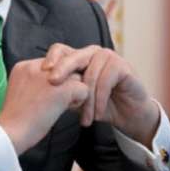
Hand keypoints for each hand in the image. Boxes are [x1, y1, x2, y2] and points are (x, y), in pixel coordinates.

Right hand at [0, 58, 87, 154]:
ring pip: (76, 76)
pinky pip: (83, 89)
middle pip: (65, 66)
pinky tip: (67, 109)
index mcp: (24, 66)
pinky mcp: (63, 89)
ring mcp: (50, 77)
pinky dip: (80, 101)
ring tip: (63, 105)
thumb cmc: (16, 119)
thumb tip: (54, 84)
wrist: (12, 131)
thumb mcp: (21, 92)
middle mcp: (37, 66)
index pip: (51, 63)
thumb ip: (35, 82)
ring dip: (73, 90)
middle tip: (59, 100)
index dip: (55, 78)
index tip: (48, 95)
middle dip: (66, 81)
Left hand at [42, 44, 159, 147]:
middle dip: (62, 70)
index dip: (51, 58)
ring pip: (90, 74)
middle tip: (53, 83)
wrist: (128, 115)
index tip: (41, 72)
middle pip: (73, 56)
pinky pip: (106, 80)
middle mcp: (92, 53)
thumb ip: (62, 92)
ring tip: (85, 120)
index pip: (59, 50)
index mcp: (78, 57)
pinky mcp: (122, 66)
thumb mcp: (75, 99)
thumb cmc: (99, 105)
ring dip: (87, 101)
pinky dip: (100, 99)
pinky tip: (98, 114)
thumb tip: (40, 92)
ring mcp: (108, 57)